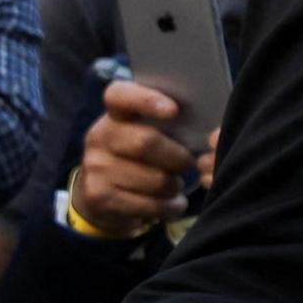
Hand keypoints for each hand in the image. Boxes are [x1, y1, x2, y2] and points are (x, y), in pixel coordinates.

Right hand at [70, 80, 205, 232]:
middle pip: (146, 142)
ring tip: (173, 186)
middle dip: (178, 157)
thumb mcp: (147, 134)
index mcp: (114, 115)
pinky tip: (169, 203)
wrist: (102, 197)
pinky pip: (150, 205)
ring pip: (155, 180)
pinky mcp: (99, 196)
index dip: (146, 99)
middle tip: (186, 164)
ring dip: (175, 187)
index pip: (119, 95)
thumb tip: (207, 127)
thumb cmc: (140, 159)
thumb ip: (168, 125)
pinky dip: (170, 207)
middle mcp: (99, 136)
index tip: (173, 111)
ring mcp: (95, 167)